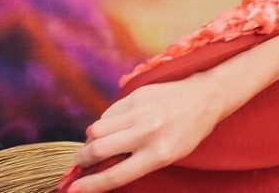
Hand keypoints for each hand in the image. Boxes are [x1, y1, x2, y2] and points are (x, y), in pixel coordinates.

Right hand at [68, 75, 226, 192]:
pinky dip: (104, 123)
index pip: (116, 174)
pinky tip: (114, 126)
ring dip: (91, 140)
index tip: (73, 189)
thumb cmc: (188, 132)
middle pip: (98, 149)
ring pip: (96, 129)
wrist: (205, 97)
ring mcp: (141, 111)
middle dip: (82, 160)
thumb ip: (137, 162)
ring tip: (98, 143)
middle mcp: (148, 132)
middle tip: (81, 163)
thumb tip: (101, 168)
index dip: (91, 185)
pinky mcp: (137, 94)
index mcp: (159, 153)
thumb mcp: (170, 154)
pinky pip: (107, 113)